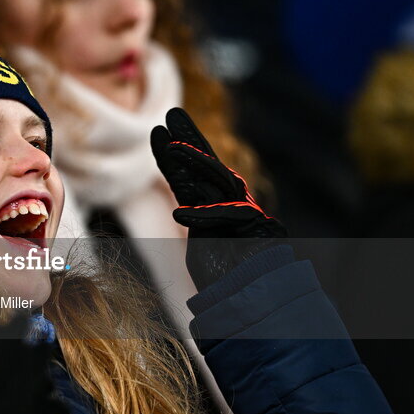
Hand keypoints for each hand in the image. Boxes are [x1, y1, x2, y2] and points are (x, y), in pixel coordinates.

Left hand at [150, 108, 284, 289]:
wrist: (255, 299)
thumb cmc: (228, 274)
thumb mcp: (202, 240)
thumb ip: (196, 215)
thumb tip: (180, 195)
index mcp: (218, 205)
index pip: (196, 172)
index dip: (178, 149)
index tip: (157, 130)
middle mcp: (233, 204)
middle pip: (211, 165)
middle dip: (191, 138)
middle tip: (172, 114)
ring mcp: (244, 217)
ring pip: (221, 182)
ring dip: (195, 164)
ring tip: (171, 148)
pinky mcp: (251, 234)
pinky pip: (226, 220)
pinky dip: (203, 218)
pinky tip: (179, 216)